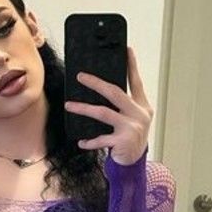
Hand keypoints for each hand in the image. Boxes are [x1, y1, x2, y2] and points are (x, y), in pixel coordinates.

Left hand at [66, 44, 152, 164]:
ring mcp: (131, 128)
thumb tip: (100, 89)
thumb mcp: (131, 118)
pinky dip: (90, 141)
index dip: (132, 66)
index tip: (127, 50)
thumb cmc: (129, 136)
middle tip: (80, 76)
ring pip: (103, 113)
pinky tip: (82, 142)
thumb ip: (121, 105)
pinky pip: (101, 139)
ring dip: (84, 109)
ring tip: (69, 105)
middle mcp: (139, 114)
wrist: (134, 162)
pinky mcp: (122, 142)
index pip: (136, 82)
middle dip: (96, 83)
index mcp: (141, 106)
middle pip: (115, 93)